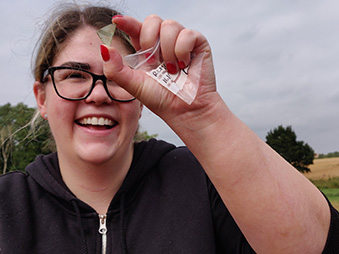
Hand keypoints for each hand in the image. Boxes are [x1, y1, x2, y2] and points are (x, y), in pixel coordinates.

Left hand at [102, 15, 220, 127]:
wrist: (185, 110)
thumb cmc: (161, 99)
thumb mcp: (133, 84)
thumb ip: (115, 69)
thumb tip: (103, 47)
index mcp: (148, 51)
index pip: (137, 28)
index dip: (127, 22)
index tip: (116, 21)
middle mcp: (164, 44)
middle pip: (153, 20)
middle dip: (149, 39)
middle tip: (154, 61)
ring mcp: (181, 43)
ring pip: (170, 25)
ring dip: (167, 50)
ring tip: (172, 69)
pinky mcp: (198, 44)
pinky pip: (187, 34)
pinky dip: (182, 51)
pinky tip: (184, 65)